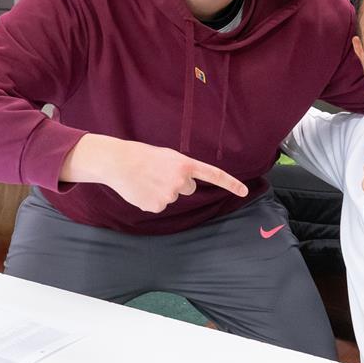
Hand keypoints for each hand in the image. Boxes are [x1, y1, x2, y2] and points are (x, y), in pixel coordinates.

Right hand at [62, 134, 247, 212]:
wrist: (119, 162)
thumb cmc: (142, 156)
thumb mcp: (167, 156)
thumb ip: (181, 169)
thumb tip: (186, 185)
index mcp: (185, 165)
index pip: (214, 175)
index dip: (230, 184)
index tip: (244, 191)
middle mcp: (181, 181)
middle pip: (188, 189)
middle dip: (177, 183)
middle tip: (158, 173)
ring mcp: (169, 195)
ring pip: (172, 197)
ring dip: (162, 191)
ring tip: (147, 179)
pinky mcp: (157, 206)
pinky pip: (159, 205)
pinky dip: (150, 199)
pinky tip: (141, 189)